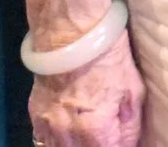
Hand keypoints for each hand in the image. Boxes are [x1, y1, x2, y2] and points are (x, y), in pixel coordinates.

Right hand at [27, 30, 143, 146]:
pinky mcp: (35, 115)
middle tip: (105, 135)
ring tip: (87, 134)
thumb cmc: (108, 57)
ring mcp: (48, 127)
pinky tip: (67, 133)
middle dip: (98, 146)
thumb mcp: (132, 90)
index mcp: (95, 131)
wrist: (70, 32)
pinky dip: (56, 141)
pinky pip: (43, 141)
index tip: (120, 140)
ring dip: (77, 146)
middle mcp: (67, 136)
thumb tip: (129, 145)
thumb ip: (130, 126)